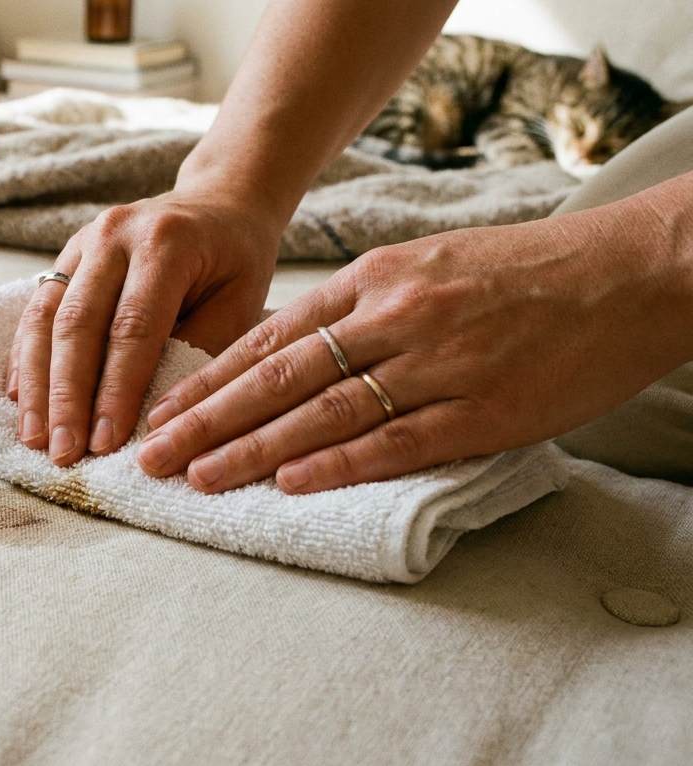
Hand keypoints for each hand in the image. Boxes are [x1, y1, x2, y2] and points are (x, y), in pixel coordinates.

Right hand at [8, 190, 282, 466]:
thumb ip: (200, 349)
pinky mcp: (65, 256)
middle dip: (66, 396)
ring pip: (45, 316)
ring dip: (36, 383)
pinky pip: (35, 309)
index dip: (115, 390)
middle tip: (63, 452)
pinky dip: (26, 357)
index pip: (132, 327)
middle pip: (77, 324)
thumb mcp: (242, 300)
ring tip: (34, 437)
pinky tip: (20, 398)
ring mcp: (82, 242)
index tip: (106, 443)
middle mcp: (113, 235)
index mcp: (165, 243)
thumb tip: (155, 415)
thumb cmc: (236, 260)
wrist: (218, 200)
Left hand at [137, 198, 692, 493]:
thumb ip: (361, 304)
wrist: (627, 273)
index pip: (270, 335)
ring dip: (253, 450)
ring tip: (198, 478)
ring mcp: (436, 364)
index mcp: (375, 279)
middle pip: (277, 376)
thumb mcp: (427, 265)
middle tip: (152, 455)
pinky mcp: (481, 410)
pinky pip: (395, 441)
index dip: (209, 377)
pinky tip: (289, 486)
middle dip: (205, 418)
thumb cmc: (522, 273)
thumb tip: (291, 347)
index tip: (161, 409)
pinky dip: (338, 465)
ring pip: (323, 412)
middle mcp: (394, 316)